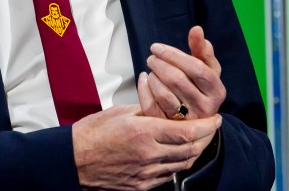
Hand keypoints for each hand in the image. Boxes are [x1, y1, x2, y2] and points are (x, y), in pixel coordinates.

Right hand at [73, 104, 221, 190]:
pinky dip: (178, 163)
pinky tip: (178, 153)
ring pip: (182, 164)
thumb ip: (147, 109)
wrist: (73, 160)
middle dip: (206, 139)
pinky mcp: (141, 185)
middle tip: (211, 128)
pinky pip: (168, 175)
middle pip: (190, 150)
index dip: (206, 127)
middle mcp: (149, 156)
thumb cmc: (92, 133)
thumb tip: (165, 105)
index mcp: (144, 133)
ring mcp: (146, 174)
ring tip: (199, 139)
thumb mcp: (121, 111)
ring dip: (194, 151)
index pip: (186, 132)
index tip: (215, 119)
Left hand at [138, 26, 225, 121]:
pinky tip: (144, 79)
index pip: (196, 68)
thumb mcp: (206, 68)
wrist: (195, 118)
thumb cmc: (199, 86)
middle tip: (151, 57)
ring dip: (153, 77)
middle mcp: (205, 109)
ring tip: (151, 69)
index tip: (157, 47)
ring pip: (164, 95)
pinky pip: (151, 106)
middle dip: (160, 64)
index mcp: (217, 92)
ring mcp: (187, 121)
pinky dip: (144, 90)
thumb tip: (196, 29)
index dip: (174, 55)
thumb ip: (201, 49)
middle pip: (178, 80)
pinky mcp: (169, 128)